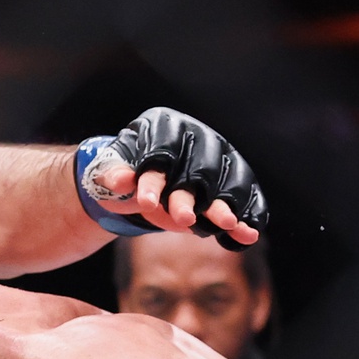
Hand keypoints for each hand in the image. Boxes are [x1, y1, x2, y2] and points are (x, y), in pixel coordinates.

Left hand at [76, 108, 265, 248]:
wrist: (142, 181)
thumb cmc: (123, 170)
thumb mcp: (110, 171)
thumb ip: (114, 176)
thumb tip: (119, 180)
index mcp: (163, 126)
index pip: (161, 152)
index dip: (155, 179)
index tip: (144, 204)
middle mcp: (196, 137)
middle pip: (198, 169)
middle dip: (191, 196)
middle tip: (182, 219)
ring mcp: (217, 158)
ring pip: (225, 183)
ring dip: (224, 206)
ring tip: (226, 224)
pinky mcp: (229, 182)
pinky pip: (243, 199)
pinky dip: (246, 216)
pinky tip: (248, 232)